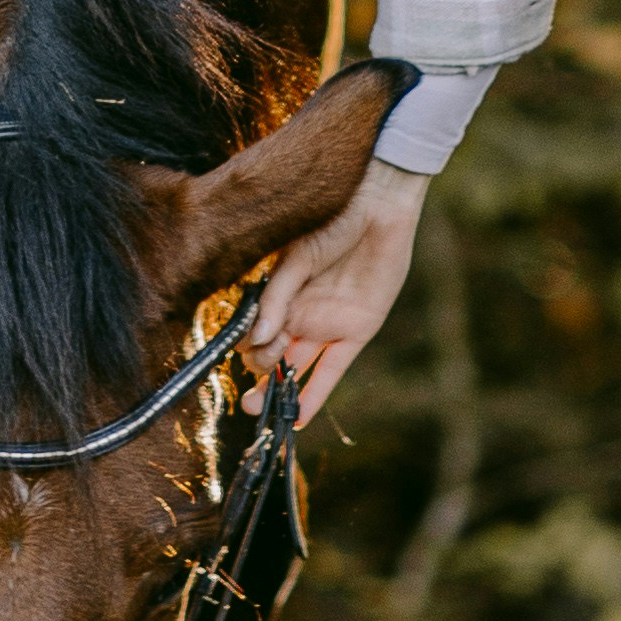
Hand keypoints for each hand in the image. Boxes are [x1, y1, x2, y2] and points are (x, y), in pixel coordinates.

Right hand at [251, 162, 429, 410]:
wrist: (378, 202)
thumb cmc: (331, 218)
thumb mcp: (296, 258)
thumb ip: (276, 299)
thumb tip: (254, 339)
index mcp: (280, 292)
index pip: (254, 331)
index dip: (246, 344)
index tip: (243, 347)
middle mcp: (300, 312)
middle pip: (272, 354)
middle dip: (258, 370)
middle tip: (252, 383)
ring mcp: (327, 323)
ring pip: (296, 367)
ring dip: (277, 390)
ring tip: (256, 409)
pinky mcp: (357, 330)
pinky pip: (333, 371)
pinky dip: (315, 395)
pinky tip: (297, 418)